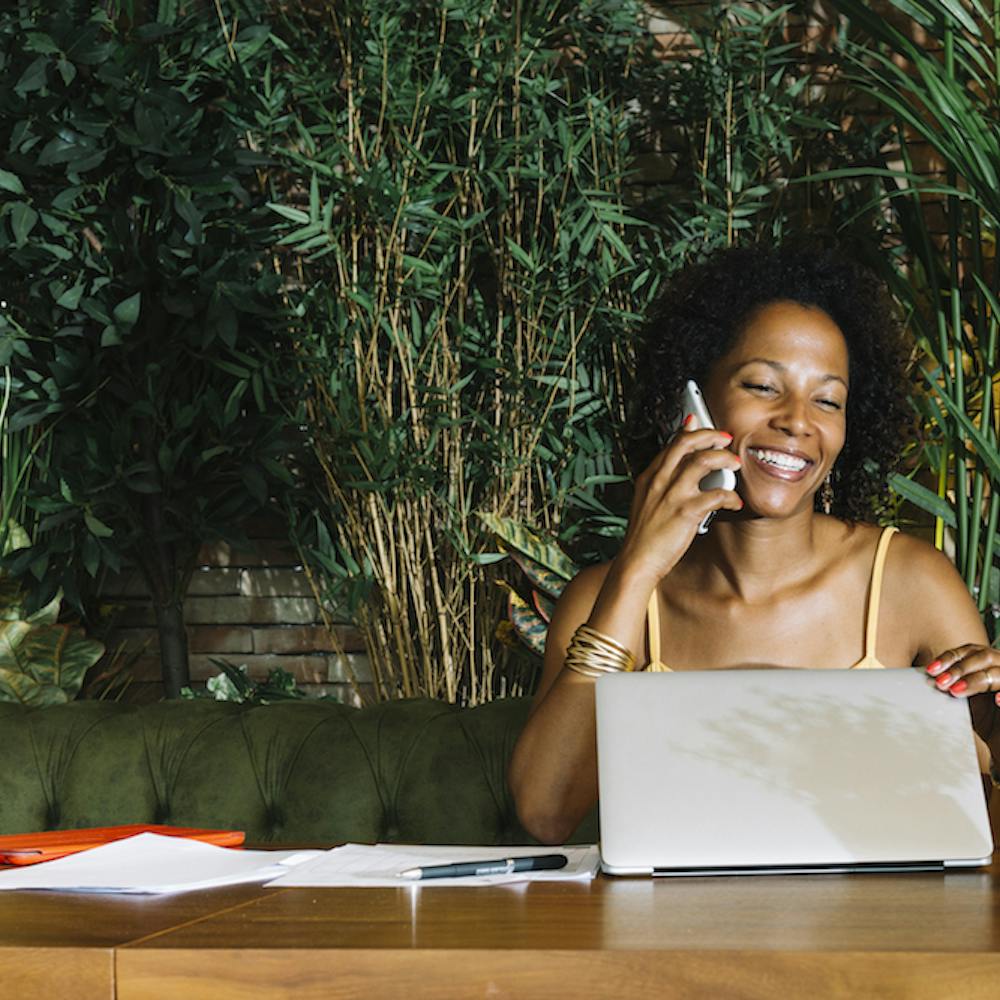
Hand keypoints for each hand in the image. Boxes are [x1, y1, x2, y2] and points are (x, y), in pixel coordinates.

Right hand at [616, 417, 742, 582]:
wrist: (637, 561)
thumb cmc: (645, 536)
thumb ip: (662, 481)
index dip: (692, 431)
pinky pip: (716, 494)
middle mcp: (659, 481)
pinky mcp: (686, 512)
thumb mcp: (647, 501)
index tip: (704, 426)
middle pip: (686, 443)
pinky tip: (734, 502)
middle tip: (726, 439)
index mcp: (650, 477)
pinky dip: (731, 496)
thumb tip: (682, 470)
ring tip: (735, 464)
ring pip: (703, 461)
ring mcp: (672, 495)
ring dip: (725, 459)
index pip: (672, 443)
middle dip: (710, 435)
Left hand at [925, 647, 999, 705]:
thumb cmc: (986, 720)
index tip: (931, 670)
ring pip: (998, 673)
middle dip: (960, 668)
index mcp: (991, 662)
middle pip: (984, 657)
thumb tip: (932, 678)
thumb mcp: (968, 698)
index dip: (949, 658)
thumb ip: (955, 684)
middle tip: (940, 682)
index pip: (969, 651)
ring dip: (976, 681)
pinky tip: (997, 701)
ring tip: (956, 691)